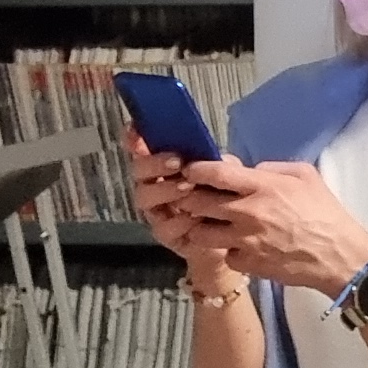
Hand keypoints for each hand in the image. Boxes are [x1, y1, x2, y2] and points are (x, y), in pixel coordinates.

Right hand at [124, 129, 243, 301]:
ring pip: (144, 198)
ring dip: (164, 190)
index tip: (135, 131)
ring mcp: (156, 211)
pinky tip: (195, 217)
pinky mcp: (166, 235)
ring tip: (187, 187)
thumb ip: (214, 162)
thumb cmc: (224, 197)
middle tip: (176, 162)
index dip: (134, 138)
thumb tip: (214, 154)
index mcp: (163, 166)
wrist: (233, 236)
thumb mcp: (223, 173)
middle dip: (154, 164)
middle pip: (138, 171)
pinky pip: (163, 228)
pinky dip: (178, 221)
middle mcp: (153, 186)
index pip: (141, 148)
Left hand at [187, 158, 367, 295]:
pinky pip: (224, 255)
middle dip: (190, 199)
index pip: (216, 173)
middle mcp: (249, 213)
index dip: (196, 170)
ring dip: (201, 227)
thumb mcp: (305, 176)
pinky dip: (227, 251)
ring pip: (201, 233)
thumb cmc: (325, 214)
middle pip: (198, 203)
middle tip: (195, 198)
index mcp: (263, 187)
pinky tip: (239, 247)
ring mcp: (245, 241)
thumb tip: (247, 170)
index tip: (191, 171)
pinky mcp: (248, 264)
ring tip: (211, 224)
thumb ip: (272, 168)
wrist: (339, 257)